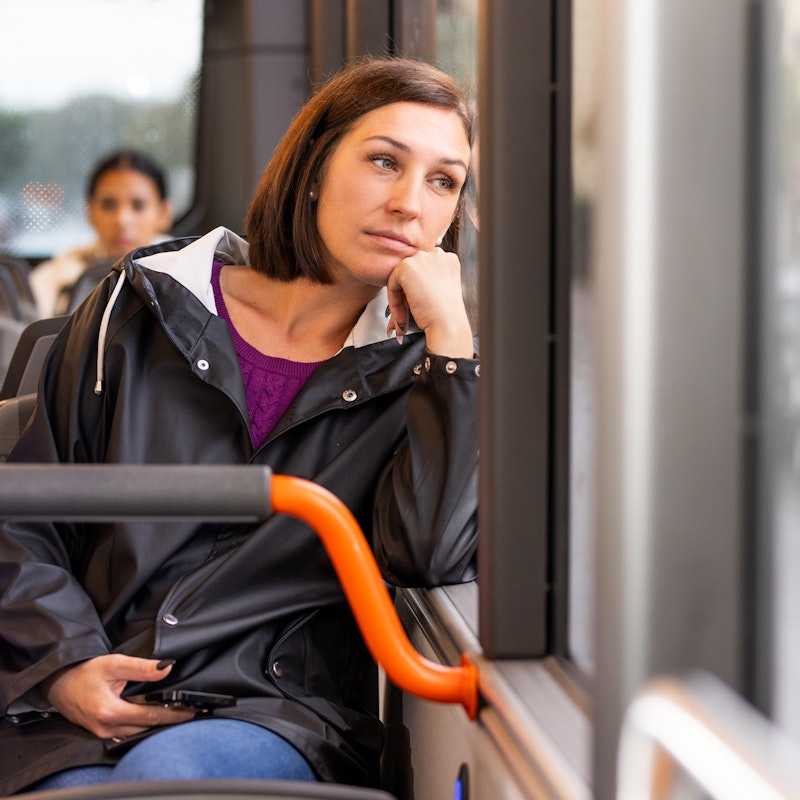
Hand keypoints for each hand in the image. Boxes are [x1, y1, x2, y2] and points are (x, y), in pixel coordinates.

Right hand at [43, 655, 193, 739]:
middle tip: (191, 711)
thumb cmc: (84, 672)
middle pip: (146, 727)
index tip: (191, 711)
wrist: (59, 682)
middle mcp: (107, 727)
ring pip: (138, 731)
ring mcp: (103, 732)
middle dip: (169, 719)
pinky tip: (155, 715)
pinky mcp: (102, 731)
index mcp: (110, 712)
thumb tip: (166, 669)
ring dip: (157, 723)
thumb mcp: (114, 664)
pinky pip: (128, 731)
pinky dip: (143, 724)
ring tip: (178, 712)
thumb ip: (142, 667)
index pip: (151, 716)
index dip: (174, 714)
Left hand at [386, 247, 472, 357]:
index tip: (415, 309)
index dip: (417, 291)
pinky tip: (402, 317)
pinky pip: (391, 284)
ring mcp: (422, 258)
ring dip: (399, 300)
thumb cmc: (446, 316)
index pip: (423, 271)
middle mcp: (437, 254)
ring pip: (400, 278)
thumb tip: (406, 290)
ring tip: (403, 321)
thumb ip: (426, 283)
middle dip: (406, 295)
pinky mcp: (407, 266)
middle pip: (411, 272)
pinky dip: (394, 303)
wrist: (448, 325)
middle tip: (405, 318)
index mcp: (448, 260)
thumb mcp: (440, 292)